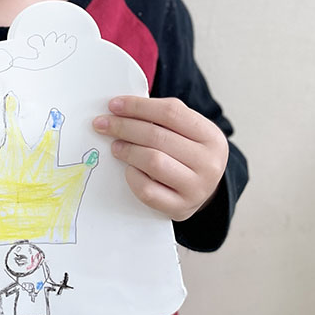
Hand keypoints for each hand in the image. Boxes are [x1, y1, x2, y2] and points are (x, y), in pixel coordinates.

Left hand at [92, 96, 228, 221]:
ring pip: (153, 162)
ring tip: (115, 146)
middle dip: (124, 127)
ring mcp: (197, 189)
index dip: (138, 106)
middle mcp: (209, 163)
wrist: (201, 190)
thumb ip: (161, 116)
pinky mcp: (181, 209)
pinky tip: (128, 169)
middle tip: (102, 124)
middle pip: (157, 136)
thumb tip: (121, 107)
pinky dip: (132, 176)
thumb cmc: (186, 152)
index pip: (170, 112)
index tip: (113, 104)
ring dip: (127, 150)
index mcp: (211, 136)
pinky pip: (147, 190)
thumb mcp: (186, 131)